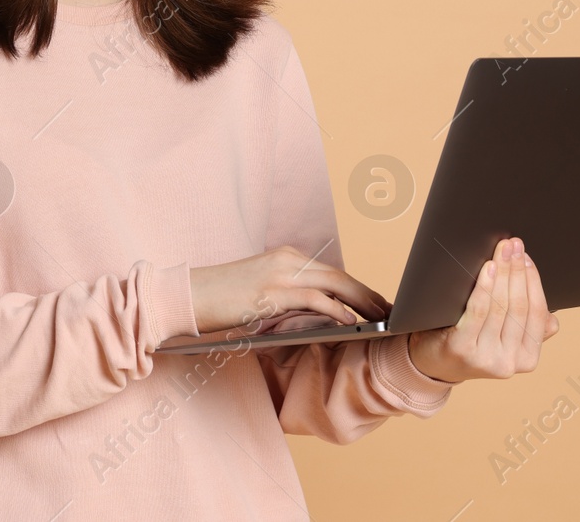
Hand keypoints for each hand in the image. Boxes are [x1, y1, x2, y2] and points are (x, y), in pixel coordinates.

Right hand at [188, 245, 391, 335]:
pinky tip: (351, 322)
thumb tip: (322, 317)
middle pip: (340, 276)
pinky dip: (337, 310)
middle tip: (391, 312)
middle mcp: (287, 259)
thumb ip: (290, 299)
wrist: (188, 296)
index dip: (358, 288)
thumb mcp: (261, 295)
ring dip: (363, 302)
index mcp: (285, 257)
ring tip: (381, 319)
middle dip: (369, 294)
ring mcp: (280, 273)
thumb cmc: (221, 301)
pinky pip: (314, 299)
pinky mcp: (273, 291)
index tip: (378, 303)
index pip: (331, 272)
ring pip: (335, 284)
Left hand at [406, 237, 559, 384]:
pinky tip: (488, 268)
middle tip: (515, 245)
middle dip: (518, 271)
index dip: (534, 282)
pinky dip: (485, 287)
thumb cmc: (472, 342)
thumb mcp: (505, 340)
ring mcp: (486, 358)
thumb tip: (551, 315)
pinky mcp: (462, 349)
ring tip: (502, 251)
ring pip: (500, 306)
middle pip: (519, 306)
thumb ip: (528, 328)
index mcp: (527, 358)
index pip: (537, 313)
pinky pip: (478, 311)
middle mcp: (510, 363)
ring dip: (503, 273)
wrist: (433, 363)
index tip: (527, 257)